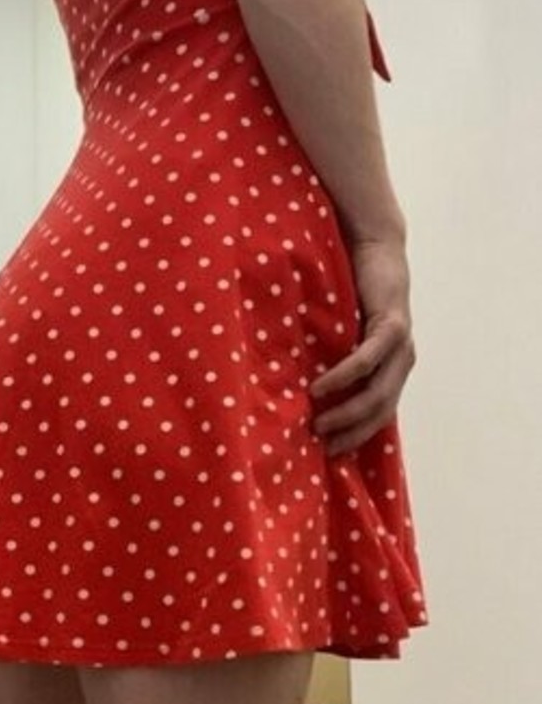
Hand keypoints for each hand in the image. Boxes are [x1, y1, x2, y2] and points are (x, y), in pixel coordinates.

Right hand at [310, 233, 415, 457]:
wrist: (377, 249)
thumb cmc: (356, 292)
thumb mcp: (346, 333)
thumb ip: (335, 358)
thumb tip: (301, 390)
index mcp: (394, 369)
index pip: (380, 416)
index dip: (357, 437)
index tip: (328, 454)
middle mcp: (403, 362)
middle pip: (381, 412)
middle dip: (352, 433)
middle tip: (321, 445)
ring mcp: (402, 346)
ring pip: (378, 393)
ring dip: (347, 412)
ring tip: (318, 422)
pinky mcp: (394, 327)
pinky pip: (367, 360)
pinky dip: (344, 377)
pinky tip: (321, 388)